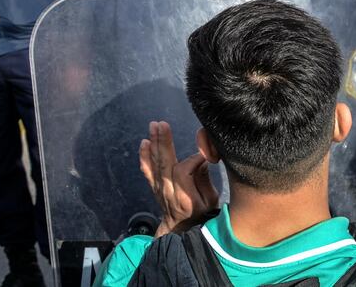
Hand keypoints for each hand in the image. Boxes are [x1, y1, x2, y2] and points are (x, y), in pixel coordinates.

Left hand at [139, 121, 218, 236]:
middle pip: (164, 164)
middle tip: (162, 124)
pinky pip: (147, 170)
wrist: (181, 231)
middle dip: (163, 142)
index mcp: (185, 198)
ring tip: (153, 125)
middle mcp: (168, 192)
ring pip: (155, 164)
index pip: (183, 171)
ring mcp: (159, 189)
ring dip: (154, 143)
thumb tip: (201, 161)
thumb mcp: (211, 202)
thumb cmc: (201, 215)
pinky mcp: (154, 187)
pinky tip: (144, 142)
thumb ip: (204, 181)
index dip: (193, 159)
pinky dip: (144, 156)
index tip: (204, 154)